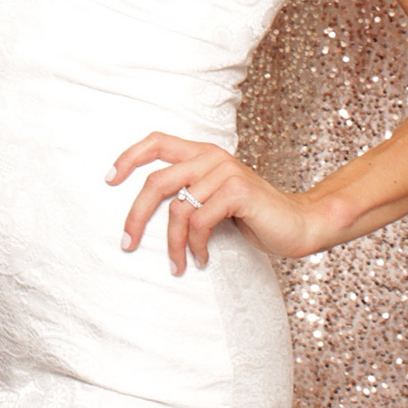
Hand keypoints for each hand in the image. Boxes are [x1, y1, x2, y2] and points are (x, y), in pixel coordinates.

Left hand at [108, 131, 328, 275]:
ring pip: (178, 209)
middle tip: (126, 243)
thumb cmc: (252, 217)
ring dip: (173, 244)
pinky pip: (199, 222)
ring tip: (176, 265)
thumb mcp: (214, 199)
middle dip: (136, 215)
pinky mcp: (237, 191)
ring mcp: (225, 171)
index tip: (109, 180)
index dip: (129, 157)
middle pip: (156, 181)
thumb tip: (141, 210)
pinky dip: (195, 246)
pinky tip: (200, 260)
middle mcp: (212, 156)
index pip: (157, 141)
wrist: (299, 225)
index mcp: (203, 153)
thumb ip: (188, 192)